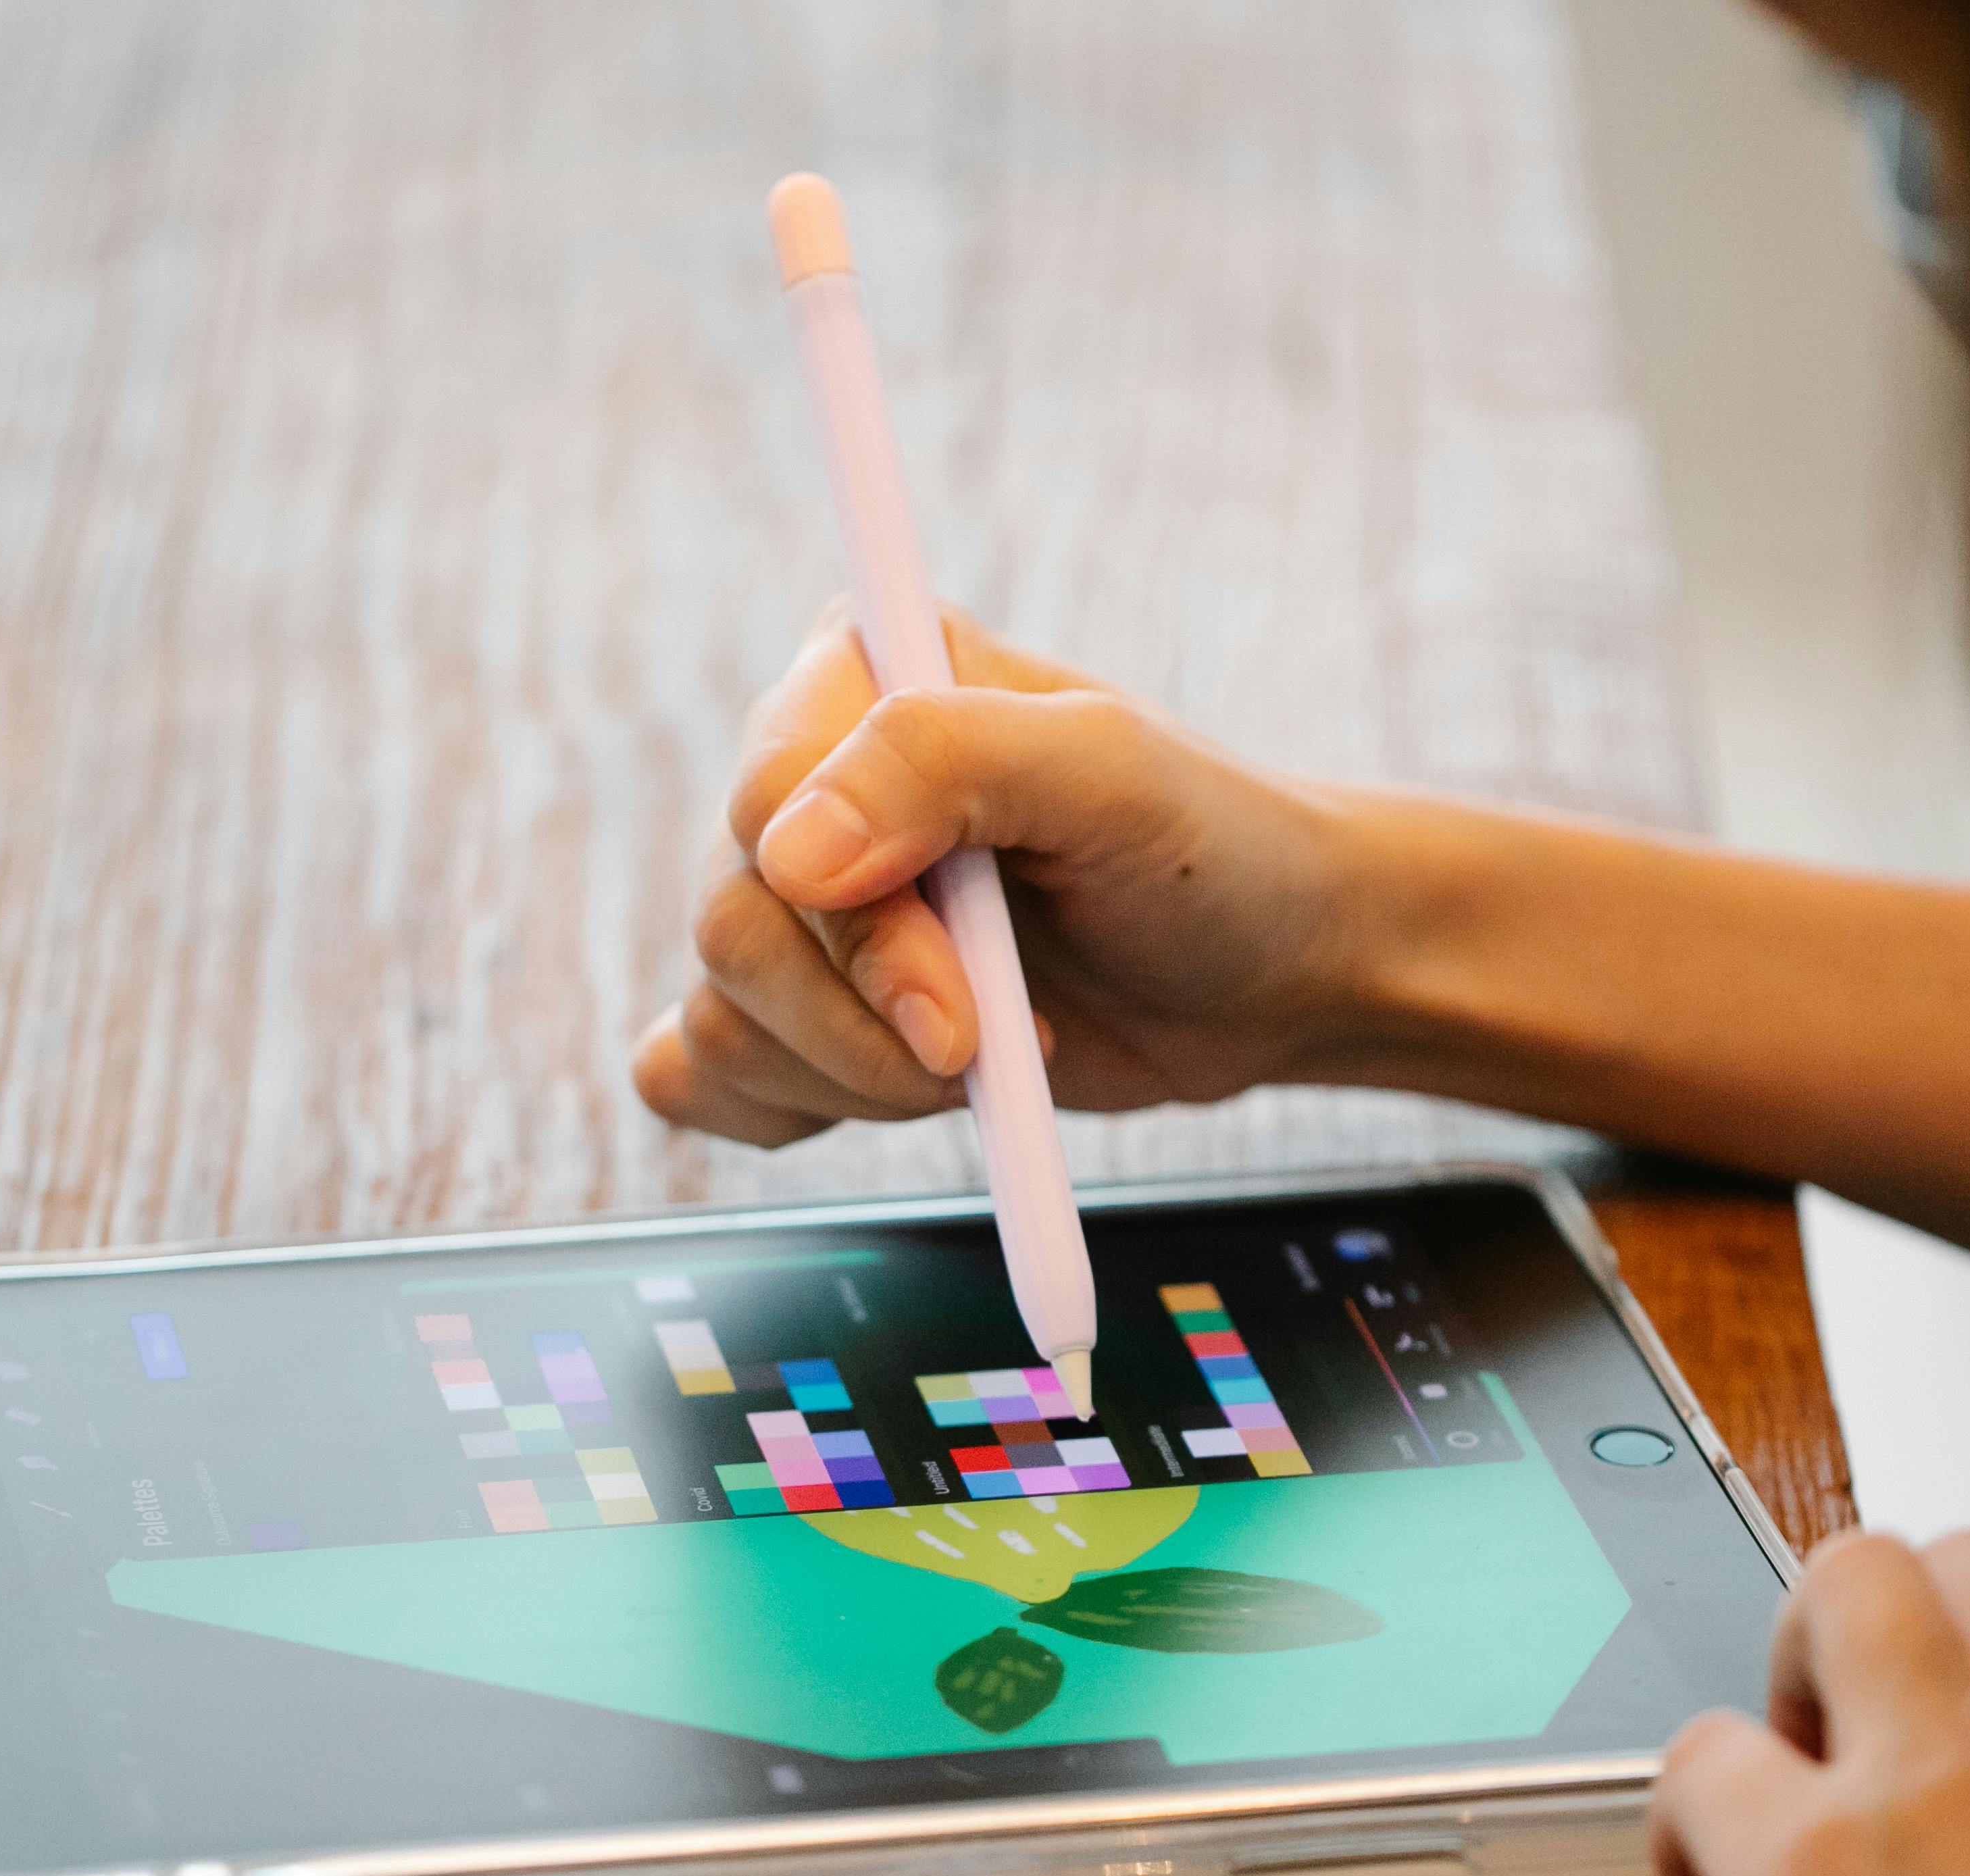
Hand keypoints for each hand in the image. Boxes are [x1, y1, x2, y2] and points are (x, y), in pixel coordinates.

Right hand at [631, 604, 1379, 1145]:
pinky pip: (697, 1071)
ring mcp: (803, 902)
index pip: (765, 804)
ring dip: (853, 1077)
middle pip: (733, 927)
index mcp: (861, 673)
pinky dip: (784, 1108)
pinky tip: (890, 1094)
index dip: (857, 930)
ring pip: (721, 1014)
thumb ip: (945, 764)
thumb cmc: (1210, 850)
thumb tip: (786, 851)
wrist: (1271, 967)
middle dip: (864, 1023)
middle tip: (990, 1045)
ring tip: (985, 1057)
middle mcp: (812, 779)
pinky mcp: (805, 1006)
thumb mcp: (1109, 774)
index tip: (967, 1006)